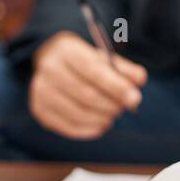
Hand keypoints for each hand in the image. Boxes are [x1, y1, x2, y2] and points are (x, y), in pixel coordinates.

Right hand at [29, 31, 146, 139]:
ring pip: (77, 112)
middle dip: (111, 104)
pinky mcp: (39, 110)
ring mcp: (41, 91)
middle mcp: (50, 70)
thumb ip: (124, 69)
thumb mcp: (103, 57)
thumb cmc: (84, 61)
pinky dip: (88, 130)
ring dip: (101, 118)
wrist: (52, 60)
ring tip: (113, 115)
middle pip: (86, 94)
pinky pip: (67, 126)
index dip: (116, 86)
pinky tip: (100, 126)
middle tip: (124, 108)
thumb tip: (140, 80)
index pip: (94, 71)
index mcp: (67, 51)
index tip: (135, 98)